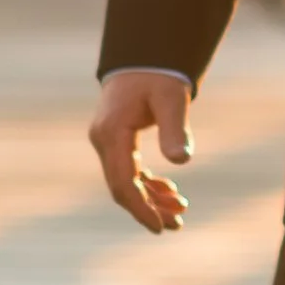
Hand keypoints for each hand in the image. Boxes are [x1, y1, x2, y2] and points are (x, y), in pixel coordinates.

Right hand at [89, 70, 193, 233]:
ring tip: (180, 211)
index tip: (160, 227)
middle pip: (122, 187)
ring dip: (150, 199)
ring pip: (125, 182)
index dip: (141, 208)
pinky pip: (128, 171)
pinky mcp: (115, 141)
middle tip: (177, 225)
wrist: (143, 57)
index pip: (123, 182)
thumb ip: (174, 129)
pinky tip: (169, 190)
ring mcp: (107, 141)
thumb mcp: (171, 99)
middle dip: (148, 209)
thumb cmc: (158, 76)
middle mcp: (103, 140)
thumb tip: (181, 161)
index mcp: (112, 133)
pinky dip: (147, 184)